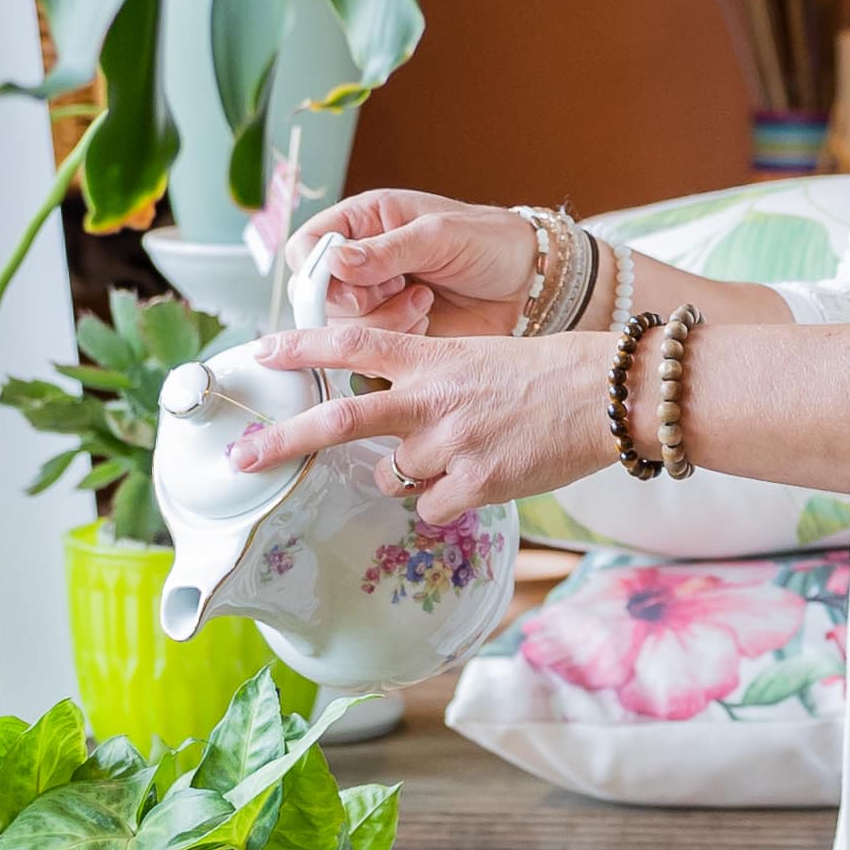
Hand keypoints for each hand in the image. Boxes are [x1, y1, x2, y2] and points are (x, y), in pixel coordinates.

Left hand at [231, 312, 616, 527]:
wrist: (608, 395)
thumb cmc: (551, 375)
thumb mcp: (480, 357)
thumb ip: (429, 380)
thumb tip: (390, 423)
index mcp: (432, 358)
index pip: (353, 342)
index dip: (301, 346)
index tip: (259, 351)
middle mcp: (431, 399)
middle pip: (338, 419)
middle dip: (281, 440)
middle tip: (241, 458)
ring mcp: (450, 444)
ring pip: (390, 475)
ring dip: (403, 474)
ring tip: (454, 456)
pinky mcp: (475, 484)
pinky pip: (431, 508)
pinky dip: (444, 502)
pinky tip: (479, 480)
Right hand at [287, 187, 541, 344]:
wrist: (525, 284)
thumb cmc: (488, 242)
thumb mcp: (438, 235)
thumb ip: (386, 250)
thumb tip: (336, 262)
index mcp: (364, 221)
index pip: (307, 246)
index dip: (316, 272)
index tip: (350, 286)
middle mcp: (361, 261)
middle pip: (318, 295)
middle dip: (359, 301)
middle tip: (400, 288)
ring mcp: (375, 298)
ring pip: (344, 326)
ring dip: (385, 320)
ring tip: (423, 299)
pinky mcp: (392, 330)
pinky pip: (372, 347)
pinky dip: (399, 337)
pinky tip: (427, 318)